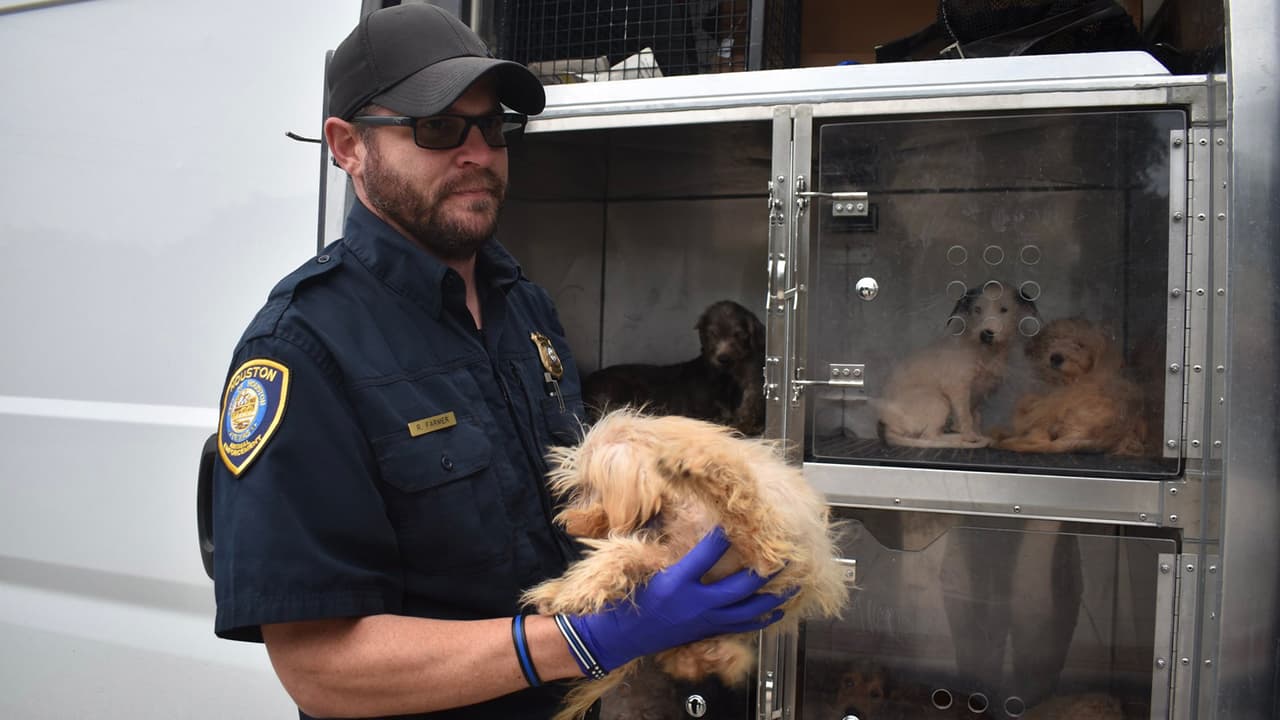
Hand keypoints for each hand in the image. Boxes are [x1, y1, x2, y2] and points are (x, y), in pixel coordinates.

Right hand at [564, 526, 790, 672]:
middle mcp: (697, 603)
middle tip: (787, 553)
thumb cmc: (632, 600)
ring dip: (774, 596)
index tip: (740, 521)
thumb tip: (697, 529)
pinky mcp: (708, 631)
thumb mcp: (646, 569)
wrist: (622, 636)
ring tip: (795, 583)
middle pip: (742, 584)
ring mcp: (706, 620)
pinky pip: (742, 626)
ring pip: (749, 609)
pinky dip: (762, 618)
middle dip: (767, 568)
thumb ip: (670, 550)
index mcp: (678, 581)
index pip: (708, 553)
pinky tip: (776, 611)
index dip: (725, 536)